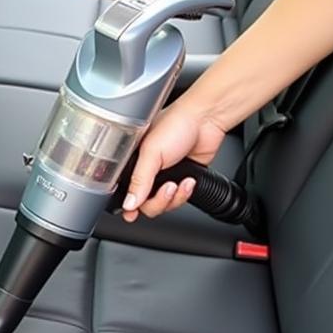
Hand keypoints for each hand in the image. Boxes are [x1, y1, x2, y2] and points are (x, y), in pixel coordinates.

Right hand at [121, 101, 226, 221]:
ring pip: (163, 205)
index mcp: (133, 161)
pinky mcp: (181, 180)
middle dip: (157, 202)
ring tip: (179, 183)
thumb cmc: (177, 123)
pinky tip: (188, 181)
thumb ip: (139, 181)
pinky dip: (184, 194)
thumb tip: (128, 204)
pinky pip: (178, 200)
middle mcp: (147, 171)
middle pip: (145, 204)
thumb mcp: (151, 152)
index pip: (125, 192)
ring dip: (173, 198)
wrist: (207, 119)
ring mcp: (165, 177)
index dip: (129, 206)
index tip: (132, 214)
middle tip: (166, 189)